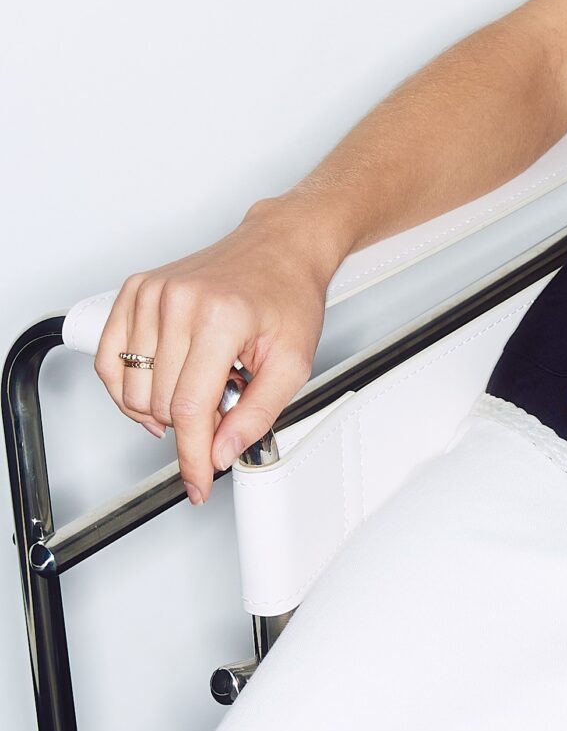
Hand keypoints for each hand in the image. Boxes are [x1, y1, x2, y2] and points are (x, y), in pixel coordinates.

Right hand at [92, 198, 337, 505]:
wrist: (279, 249)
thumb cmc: (287, 297)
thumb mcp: (293, 362)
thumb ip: (257, 414)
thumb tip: (220, 452)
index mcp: (220, 317)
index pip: (191, 408)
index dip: (193, 456)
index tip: (198, 482)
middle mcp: (178, 301)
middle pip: (161, 404)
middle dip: (192, 424)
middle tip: (225, 403)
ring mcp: (150, 294)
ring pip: (132, 390)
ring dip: (163, 406)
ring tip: (203, 382)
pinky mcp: (134, 291)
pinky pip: (108, 360)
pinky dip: (128, 387)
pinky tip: (161, 388)